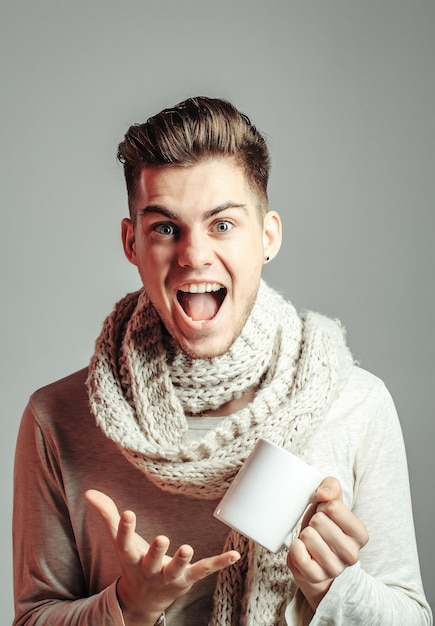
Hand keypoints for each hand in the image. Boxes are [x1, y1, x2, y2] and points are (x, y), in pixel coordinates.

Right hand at [85, 490, 239, 625]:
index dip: (125, 528)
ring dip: (182, 560)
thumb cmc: (133, 562)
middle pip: (152, 561)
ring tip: (188, 548)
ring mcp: (170, 576)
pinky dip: (220, 563)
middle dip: (157, 552)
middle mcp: (149, 569)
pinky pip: (204, 570)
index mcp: (131, 557)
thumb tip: (89, 492)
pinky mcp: (188, 579)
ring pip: (176, 569)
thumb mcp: (119, 541)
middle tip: (163, 539)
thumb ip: (107, 515)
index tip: (128, 513)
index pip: (125, 542)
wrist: (143, 600)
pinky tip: (234, 555)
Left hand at [286, 477, 367, 609]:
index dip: (323, 506)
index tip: (326, 514)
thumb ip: (331, 487)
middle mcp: (352, 554)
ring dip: (304, 534)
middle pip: (319, 521)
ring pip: (308, 536)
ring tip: (311, 539)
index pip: (334, 507)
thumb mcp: (332, 502)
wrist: (316, 558)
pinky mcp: (316, 577)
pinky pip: (299, 556)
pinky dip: (295, 547)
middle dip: (313, 520)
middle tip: (317, 529)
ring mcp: (334, 569)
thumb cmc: (325, 526)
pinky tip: (301, 548)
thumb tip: (324, 494)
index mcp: (360, 534)